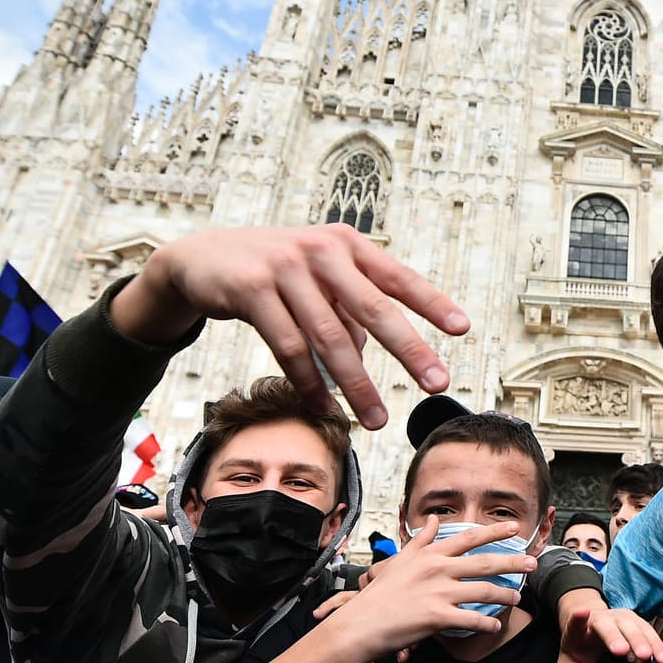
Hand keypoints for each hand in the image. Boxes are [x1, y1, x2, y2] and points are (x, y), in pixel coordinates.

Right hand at [112, 225, 469, 427]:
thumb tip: (372, 349)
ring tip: (376, 418)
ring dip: (357, 384)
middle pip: (374, 309)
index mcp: (346, 244)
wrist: (200, 257)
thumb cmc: (271, 269)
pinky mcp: (252, 290)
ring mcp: (286, 268)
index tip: (462, 329)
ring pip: (331, 338)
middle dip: (409, 350)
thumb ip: (347, 305)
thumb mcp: (316, 275)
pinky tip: (325, 409)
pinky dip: (310, 385)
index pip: (398, 276)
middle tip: (437, 383)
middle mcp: (322, 251)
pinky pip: (289, 348)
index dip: (432, 303)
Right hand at [318, 518, 534, 662]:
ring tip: (516, 598)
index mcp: (430, 555)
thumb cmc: (379, 595)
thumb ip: (422, 540)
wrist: (361, 624)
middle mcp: (438, 570)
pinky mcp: (438, 617)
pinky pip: (472, 620)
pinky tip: (496, 626)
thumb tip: (436, 519)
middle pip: (485, 562)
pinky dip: (487, 624)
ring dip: (505, 595)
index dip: (494, 532)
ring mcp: (439, 593)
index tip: (515, 529)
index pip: (468, 538)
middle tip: (532, 563)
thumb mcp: (400, 560)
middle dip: (513, 563)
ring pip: (484, 591)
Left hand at [555, 592, 662, 662]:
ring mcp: (619, 618)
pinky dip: (655, 644)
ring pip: (633, 626)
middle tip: (622, 651)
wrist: (588, 628)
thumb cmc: (577, 649)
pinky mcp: (635, 622)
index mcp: (578, 629)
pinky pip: (647, 631)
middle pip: (608, 625)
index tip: (582, 612)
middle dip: (615, 637)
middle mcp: (600, 619)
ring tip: (650, 657)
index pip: (574, 623)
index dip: (577, 618)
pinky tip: (662, 658)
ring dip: (642, 640)